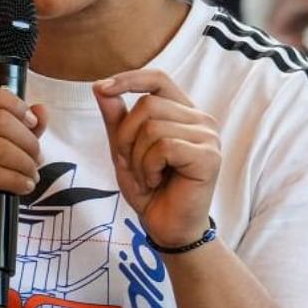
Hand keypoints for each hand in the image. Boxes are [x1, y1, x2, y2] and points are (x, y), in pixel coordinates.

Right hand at [0, 82, 47, 250]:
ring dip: (25, 163)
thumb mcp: (2, 145)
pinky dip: (16, 179)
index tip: (32, 124)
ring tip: (32, 175)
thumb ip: (23, 125)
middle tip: (37, 159)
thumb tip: (42, 110)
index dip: (14, 104)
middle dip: (28, 141)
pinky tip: (25, 187)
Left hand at [93, 69, 220, 248]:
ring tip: (147, 177)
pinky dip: (149, 168)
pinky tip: (156, 182)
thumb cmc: (152, 190)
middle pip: (148, 105)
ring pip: (153, 127)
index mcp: (183, 113)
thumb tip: (99, 87)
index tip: (102, 88)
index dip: (130, 79)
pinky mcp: (208, 156)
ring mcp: (208, 137)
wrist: (169, 228)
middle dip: (126, 137)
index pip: (158, 79)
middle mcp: (200, 119)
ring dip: (137, 158)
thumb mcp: (125, 151)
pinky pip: (164, 147)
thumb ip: (117, 120)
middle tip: (133, 166)